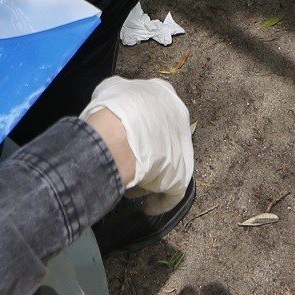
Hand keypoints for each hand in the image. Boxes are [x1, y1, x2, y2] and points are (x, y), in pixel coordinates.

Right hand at [82, 76, 192, 209]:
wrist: (120, 134)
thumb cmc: (113, 109)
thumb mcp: (112, 88)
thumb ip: (120, 94)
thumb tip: (117, 99)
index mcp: (164, 95)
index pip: (155, 109)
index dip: (139, 124)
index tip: (126, 135)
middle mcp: (179, 120)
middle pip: (162, 140)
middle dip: (146, 152)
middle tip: (127, 161)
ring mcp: (183, 150)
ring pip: (166, 167)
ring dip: (149, 178)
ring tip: (130, 188)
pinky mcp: (181, 176)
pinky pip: (171, 193)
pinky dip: (159, 201)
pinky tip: (147, 206)